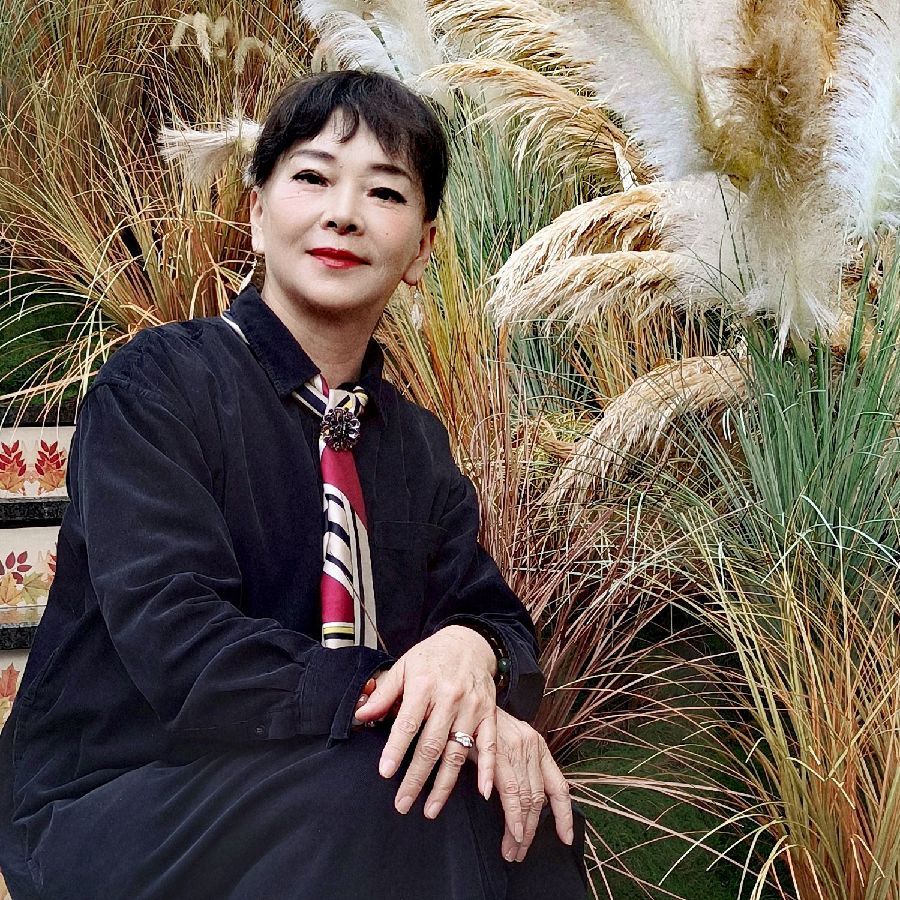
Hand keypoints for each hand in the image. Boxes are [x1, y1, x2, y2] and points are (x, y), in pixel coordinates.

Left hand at [354, 625, 497, 817]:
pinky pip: (489, 745)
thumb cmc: (431, 656)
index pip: (408, 722)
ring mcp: (472, 707)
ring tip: (429, 809)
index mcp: (425, 684)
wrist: (469, 643)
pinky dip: (486, 768)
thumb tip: (361, 715)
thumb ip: (384, 693)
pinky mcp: (489, 713)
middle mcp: (450, 697)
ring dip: (444, 784)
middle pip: (432, 744)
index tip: (385, 773)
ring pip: (458, 752)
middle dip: (415, 778)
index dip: (396, 749)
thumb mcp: (404, 667)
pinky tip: (482, 792)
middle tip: (402, 804)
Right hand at [491, 708, 573, 861]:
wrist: (465, 699)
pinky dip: (511, 815)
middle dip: (531, 831)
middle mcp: (532, 746)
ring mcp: (517, 748)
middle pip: (538, 799)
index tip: (566, 838)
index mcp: (538, 746)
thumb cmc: (482, 726)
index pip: (558, 787)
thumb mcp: (506, 743)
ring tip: (511, 850)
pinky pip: (509, 791)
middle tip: (519, 852)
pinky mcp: (499, 752)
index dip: (564, 816)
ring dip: (519, 830)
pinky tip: (511, 831)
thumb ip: (517, 769)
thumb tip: (521, 805)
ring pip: (525, 799)